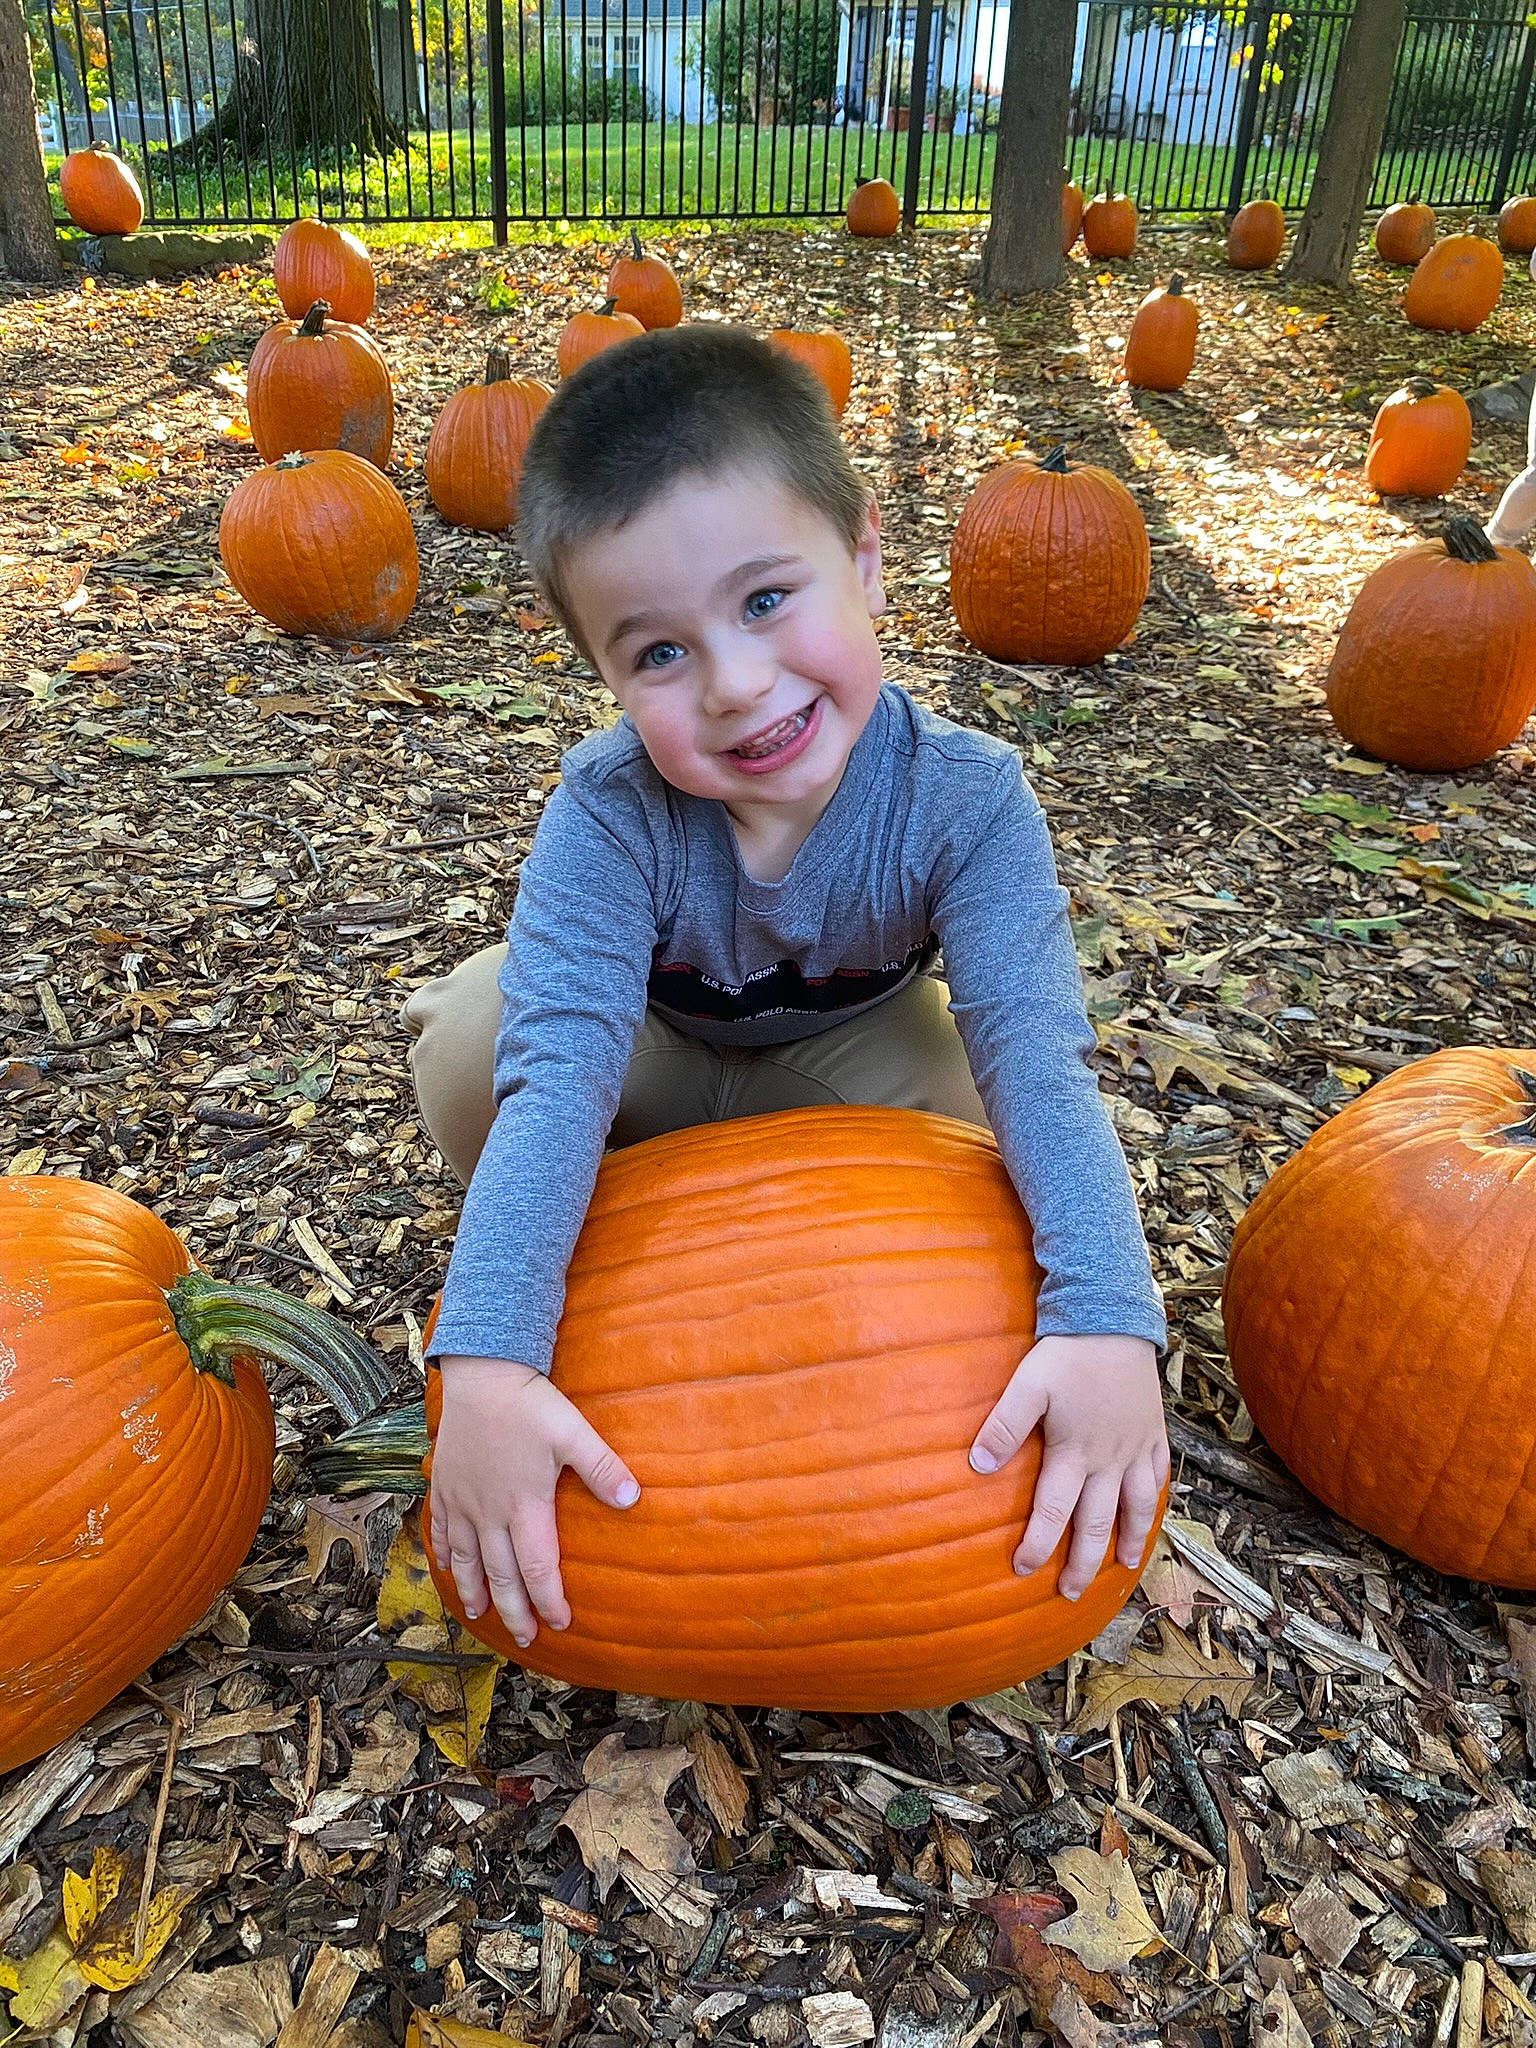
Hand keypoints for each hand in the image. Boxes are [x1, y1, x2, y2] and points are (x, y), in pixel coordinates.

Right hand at [430, 1355, 639, 1645]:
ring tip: (480, 1616)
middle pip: (500, 1576)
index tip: (561, 1623)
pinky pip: (442, 1530)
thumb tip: (634, 1500)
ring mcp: (463, 1501)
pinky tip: (448, 1568)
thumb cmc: (531, 1404)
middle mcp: (490, 1513)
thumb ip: (603, 1469)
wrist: (481, 1375)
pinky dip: (445, 1555)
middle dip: (514, 1611)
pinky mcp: (445, 1486)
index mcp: (524, 1506)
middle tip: (526, 1637)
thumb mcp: (574, 1433)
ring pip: (466, 1560)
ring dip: (474, 1592)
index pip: (536, 1569)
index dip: (548, 1600)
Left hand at [968, 1334, 1166, 1599]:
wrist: (1114, 1319)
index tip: (1023, 1570)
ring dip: (1128, 1540)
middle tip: (1071, 1592)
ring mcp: (1136, 1447)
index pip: (1054, 1513)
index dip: (1038, 1545)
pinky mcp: (1154, 1430)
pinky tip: (1150, 1510)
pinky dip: (1155, 1498)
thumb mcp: (1027, 1385)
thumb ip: (1003, 1428)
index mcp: (1074, 1453)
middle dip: (1082, 1561)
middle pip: (1097, 1523)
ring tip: (1124, 1567)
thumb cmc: (1066, 1353)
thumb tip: (976, 1467)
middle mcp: (1109, 1459)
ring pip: (1135, 1506)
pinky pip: (1159, 1473)